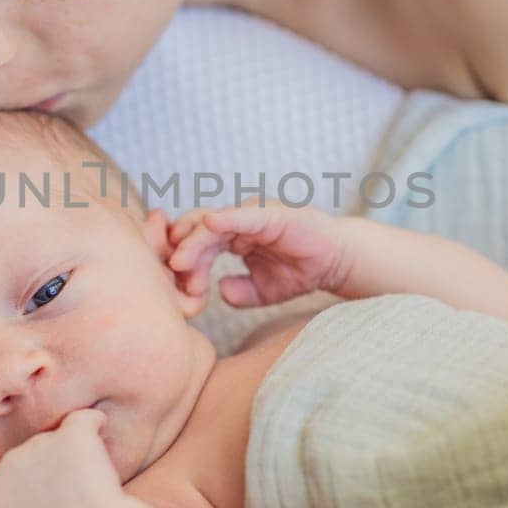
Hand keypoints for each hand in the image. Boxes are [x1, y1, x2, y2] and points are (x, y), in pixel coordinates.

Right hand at [0, 408, 124, 507]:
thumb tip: (22, 507)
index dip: (16, 483)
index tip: (35, 497)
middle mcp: (10, 461)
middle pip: (28, 455)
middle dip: (46, 467)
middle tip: (70, 494)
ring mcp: (40, 443)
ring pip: (58, 438)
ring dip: (72, 453)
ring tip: (90, 484)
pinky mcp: (71, 434)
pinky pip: (86, 420)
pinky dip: (96, 425)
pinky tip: (103, 438)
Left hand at [166, 203, 350, 307]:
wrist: (335, 262)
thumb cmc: (299, 272)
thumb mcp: (263, 291)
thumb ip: (240, 294)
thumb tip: (219, 292)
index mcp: (231, 238)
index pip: (197, 246)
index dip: (184, 264)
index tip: (174, 287)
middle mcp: (237, 223)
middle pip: (197, 232)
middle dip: (181, 253)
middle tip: (172, 274)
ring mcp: (252, 216)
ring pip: (213, 223)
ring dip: (195, 242)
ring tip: (179, 260)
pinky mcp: (271, 214)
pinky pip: (244, 215)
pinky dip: (226, 217)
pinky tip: (210, 223)